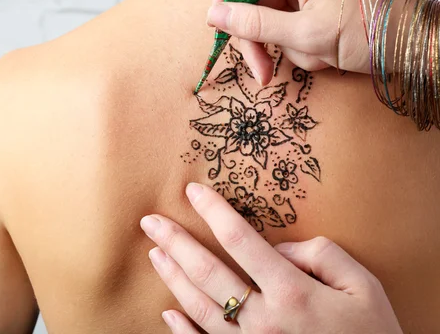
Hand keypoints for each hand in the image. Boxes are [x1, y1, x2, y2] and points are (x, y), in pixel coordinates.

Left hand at [140, 183, 402, 333]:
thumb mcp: (364, 287)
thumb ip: (323, 255)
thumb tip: (281, 248)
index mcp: (292, 292)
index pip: (240, 239)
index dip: (213, 211)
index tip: (192, 192)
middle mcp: (264, 320)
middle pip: (208, 272)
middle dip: (175, 243)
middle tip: (149, 222)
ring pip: (200, 308)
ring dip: (173, 278)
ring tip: (154, 254)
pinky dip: (183, 331)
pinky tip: (168, 312)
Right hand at [207, 0, 387, 84]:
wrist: (413, 42)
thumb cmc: (366, 30)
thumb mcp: (305, 33)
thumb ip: (254, 25)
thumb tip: (214, 16)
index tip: (219, 28)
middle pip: (254, 2)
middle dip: (257, 40)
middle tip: (261, 72)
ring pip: (271, 21)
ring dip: (286, 47)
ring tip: (316, 57)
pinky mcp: (316, 7)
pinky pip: (290, 28)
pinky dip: (300, 47)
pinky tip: (323, 55)